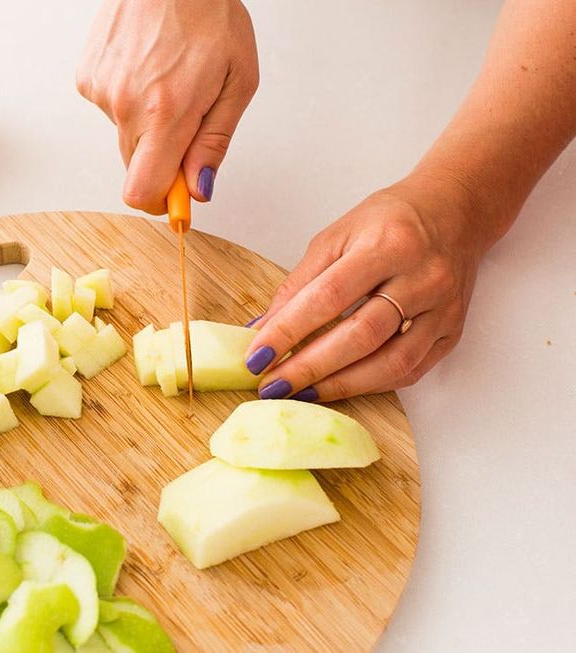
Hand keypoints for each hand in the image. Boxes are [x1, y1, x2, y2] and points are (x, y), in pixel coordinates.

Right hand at [77, 0, 258, 212]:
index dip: (161, 201)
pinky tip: (146, 67)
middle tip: (187, 122)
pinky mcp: (88, 78)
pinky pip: (111, 109)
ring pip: (126, 136)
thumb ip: (214, 142)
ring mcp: (102, 91)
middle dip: (162, 158)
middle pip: (136, 168)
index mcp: (166, 112)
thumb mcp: (237, 81)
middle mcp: (126, 105)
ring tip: (167, 78)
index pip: (142, 191)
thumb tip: (199, 189)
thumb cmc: (208, 14)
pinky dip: (130, 98)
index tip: (178, 197)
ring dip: (147, 122)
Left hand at [244, 174, 489, 401]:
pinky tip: (339, 387)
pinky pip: (410, 370)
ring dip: (340, 385)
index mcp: (387, 244)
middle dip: (310, 366)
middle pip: (360, 335)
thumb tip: (262, 328)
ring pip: (391, 361)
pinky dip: (370, 384)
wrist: (455, 211)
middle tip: (273, 384)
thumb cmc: (390, 220)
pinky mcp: (452, 331)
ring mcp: (443, 308)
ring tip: (301, 393)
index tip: (257, 356)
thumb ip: (299, 283)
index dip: (288, 330)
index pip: (328, 297)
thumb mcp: (336, 236)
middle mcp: (422, 277)